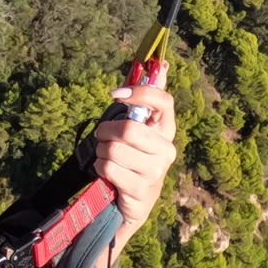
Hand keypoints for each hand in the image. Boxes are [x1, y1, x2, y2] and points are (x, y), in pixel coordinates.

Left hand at [90, 76, 177, 235]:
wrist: (132, 202)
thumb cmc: (132, 158)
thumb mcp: (138, 131)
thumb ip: (145, 100)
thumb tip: (160, 65)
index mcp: (167, 131)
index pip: (163, 101)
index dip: (139, 93)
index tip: (115, 95)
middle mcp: (167, 150)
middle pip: (128, 129)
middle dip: (105, 131)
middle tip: (103, 137)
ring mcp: (156, 172)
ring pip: (114, 149)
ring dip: (101, 152)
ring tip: (107, 158)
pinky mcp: (140, 191)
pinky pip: (109, 168)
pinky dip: (100, 167)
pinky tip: (107, 173)